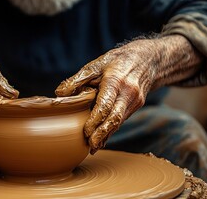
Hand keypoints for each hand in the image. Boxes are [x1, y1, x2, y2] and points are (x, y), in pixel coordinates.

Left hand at [55, 39, 163, 153]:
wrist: (147, 60)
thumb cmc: (116, 61)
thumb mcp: (96, 65)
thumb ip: (77, 79)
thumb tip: (59, 93)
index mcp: (116, 81)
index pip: (106, 105)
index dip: (95, 120)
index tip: (85, 132)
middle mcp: (128, 93)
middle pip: (115, 118)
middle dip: (102, 134)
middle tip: (90, 147)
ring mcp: (134, 101)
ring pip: (119, 122)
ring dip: (106, 135)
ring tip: (93, 147)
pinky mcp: (136, 106)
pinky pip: (122, 120)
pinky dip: (111, 130)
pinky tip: (102, 139)